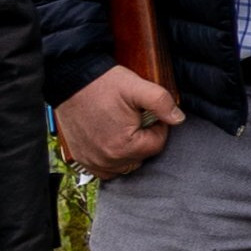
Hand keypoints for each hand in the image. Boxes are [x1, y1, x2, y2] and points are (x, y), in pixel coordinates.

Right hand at [59, 66, 180, 177]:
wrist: (71, 81)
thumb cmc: (104, 84)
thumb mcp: (137, 87)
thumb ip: (162, 102)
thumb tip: (179, 119)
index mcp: (124, 146)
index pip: (157, 145)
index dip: (158, 127)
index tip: (148, 114)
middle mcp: (106, 159)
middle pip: (141, 157)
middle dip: (143, 140)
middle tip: (134, 119)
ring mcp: (91, 161)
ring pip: (124, 166)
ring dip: (129, 152)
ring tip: (124, 129)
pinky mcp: (81, 157)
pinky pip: (104, 170)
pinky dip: (111, 160)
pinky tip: (112, 142)